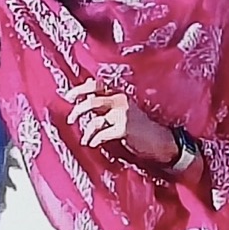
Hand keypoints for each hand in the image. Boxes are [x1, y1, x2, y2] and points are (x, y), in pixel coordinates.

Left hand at [65, 79, 179, 163]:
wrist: (159, 139)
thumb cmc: (138, 126)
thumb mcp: (123, 109)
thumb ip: (106, 103)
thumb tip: (84, 98)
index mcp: (118, 94)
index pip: (96, 85)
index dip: (80, 89)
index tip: (68, 97)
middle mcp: (120, 100)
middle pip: (91, 101)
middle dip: (77, 110)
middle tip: (70, 119)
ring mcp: (123, 114)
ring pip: (95, 120)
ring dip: (86, 131)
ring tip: (85, 139)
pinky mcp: (124, 128)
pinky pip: (102, 134)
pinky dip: (95, 140)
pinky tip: (93, 143)